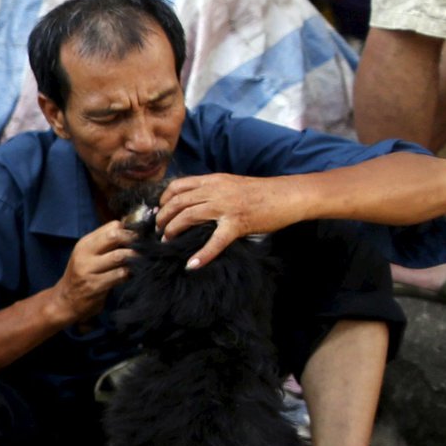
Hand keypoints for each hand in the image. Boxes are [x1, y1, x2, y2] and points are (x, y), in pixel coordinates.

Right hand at [54, 220, 136, 323]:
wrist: (65, 301)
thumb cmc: (83, 276)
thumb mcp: (88, 255)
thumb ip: (106, 243)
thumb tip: (133, 230)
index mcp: (85, 243)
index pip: (113, 226)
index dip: (129, 231)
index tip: (138, 238)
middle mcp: (85, 254)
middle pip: (115, 236)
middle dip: (133, 240)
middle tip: (143, 248)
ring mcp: (88, 270)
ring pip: (120, 256)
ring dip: (134, 258)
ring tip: (139, 262)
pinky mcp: (94, 286)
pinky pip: (120, 275)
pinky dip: (129, 274)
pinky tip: (130, 276)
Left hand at [155, 173, 293, 268]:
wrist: (288, 195)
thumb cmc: (260, 192)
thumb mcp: (230, 184)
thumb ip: (211, 191)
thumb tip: (191, 202)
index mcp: (213, 180)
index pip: (177, 186)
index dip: (163, 200)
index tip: (159, 212)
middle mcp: (216, 190)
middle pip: (177, 202)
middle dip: (162, 218)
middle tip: (158, 231)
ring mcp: (226, 207)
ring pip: (188, 217)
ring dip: (172, 231)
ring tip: (167, 243)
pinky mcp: (237, 224)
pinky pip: (215, 241)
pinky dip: (202, 255)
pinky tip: (192, 265)